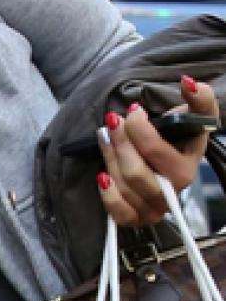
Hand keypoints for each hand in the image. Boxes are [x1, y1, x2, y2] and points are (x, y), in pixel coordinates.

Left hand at [95, 76, 218, 227]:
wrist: (166, 158)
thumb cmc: (176, 137)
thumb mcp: (191, 117)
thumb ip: (199, 98)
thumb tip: (189, 83)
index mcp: (187, 167)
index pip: (158, 152)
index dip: (139, 130)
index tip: (132, 111)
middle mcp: (172, 191)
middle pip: (136, 172)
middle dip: (120, 142)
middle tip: (112, 120)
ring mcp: (154, 207)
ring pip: (123, 186)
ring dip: (109, 157)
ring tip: (105, 136)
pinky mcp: (137, 217)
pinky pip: (120, 214)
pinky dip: (108, 195)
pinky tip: (102, 175)